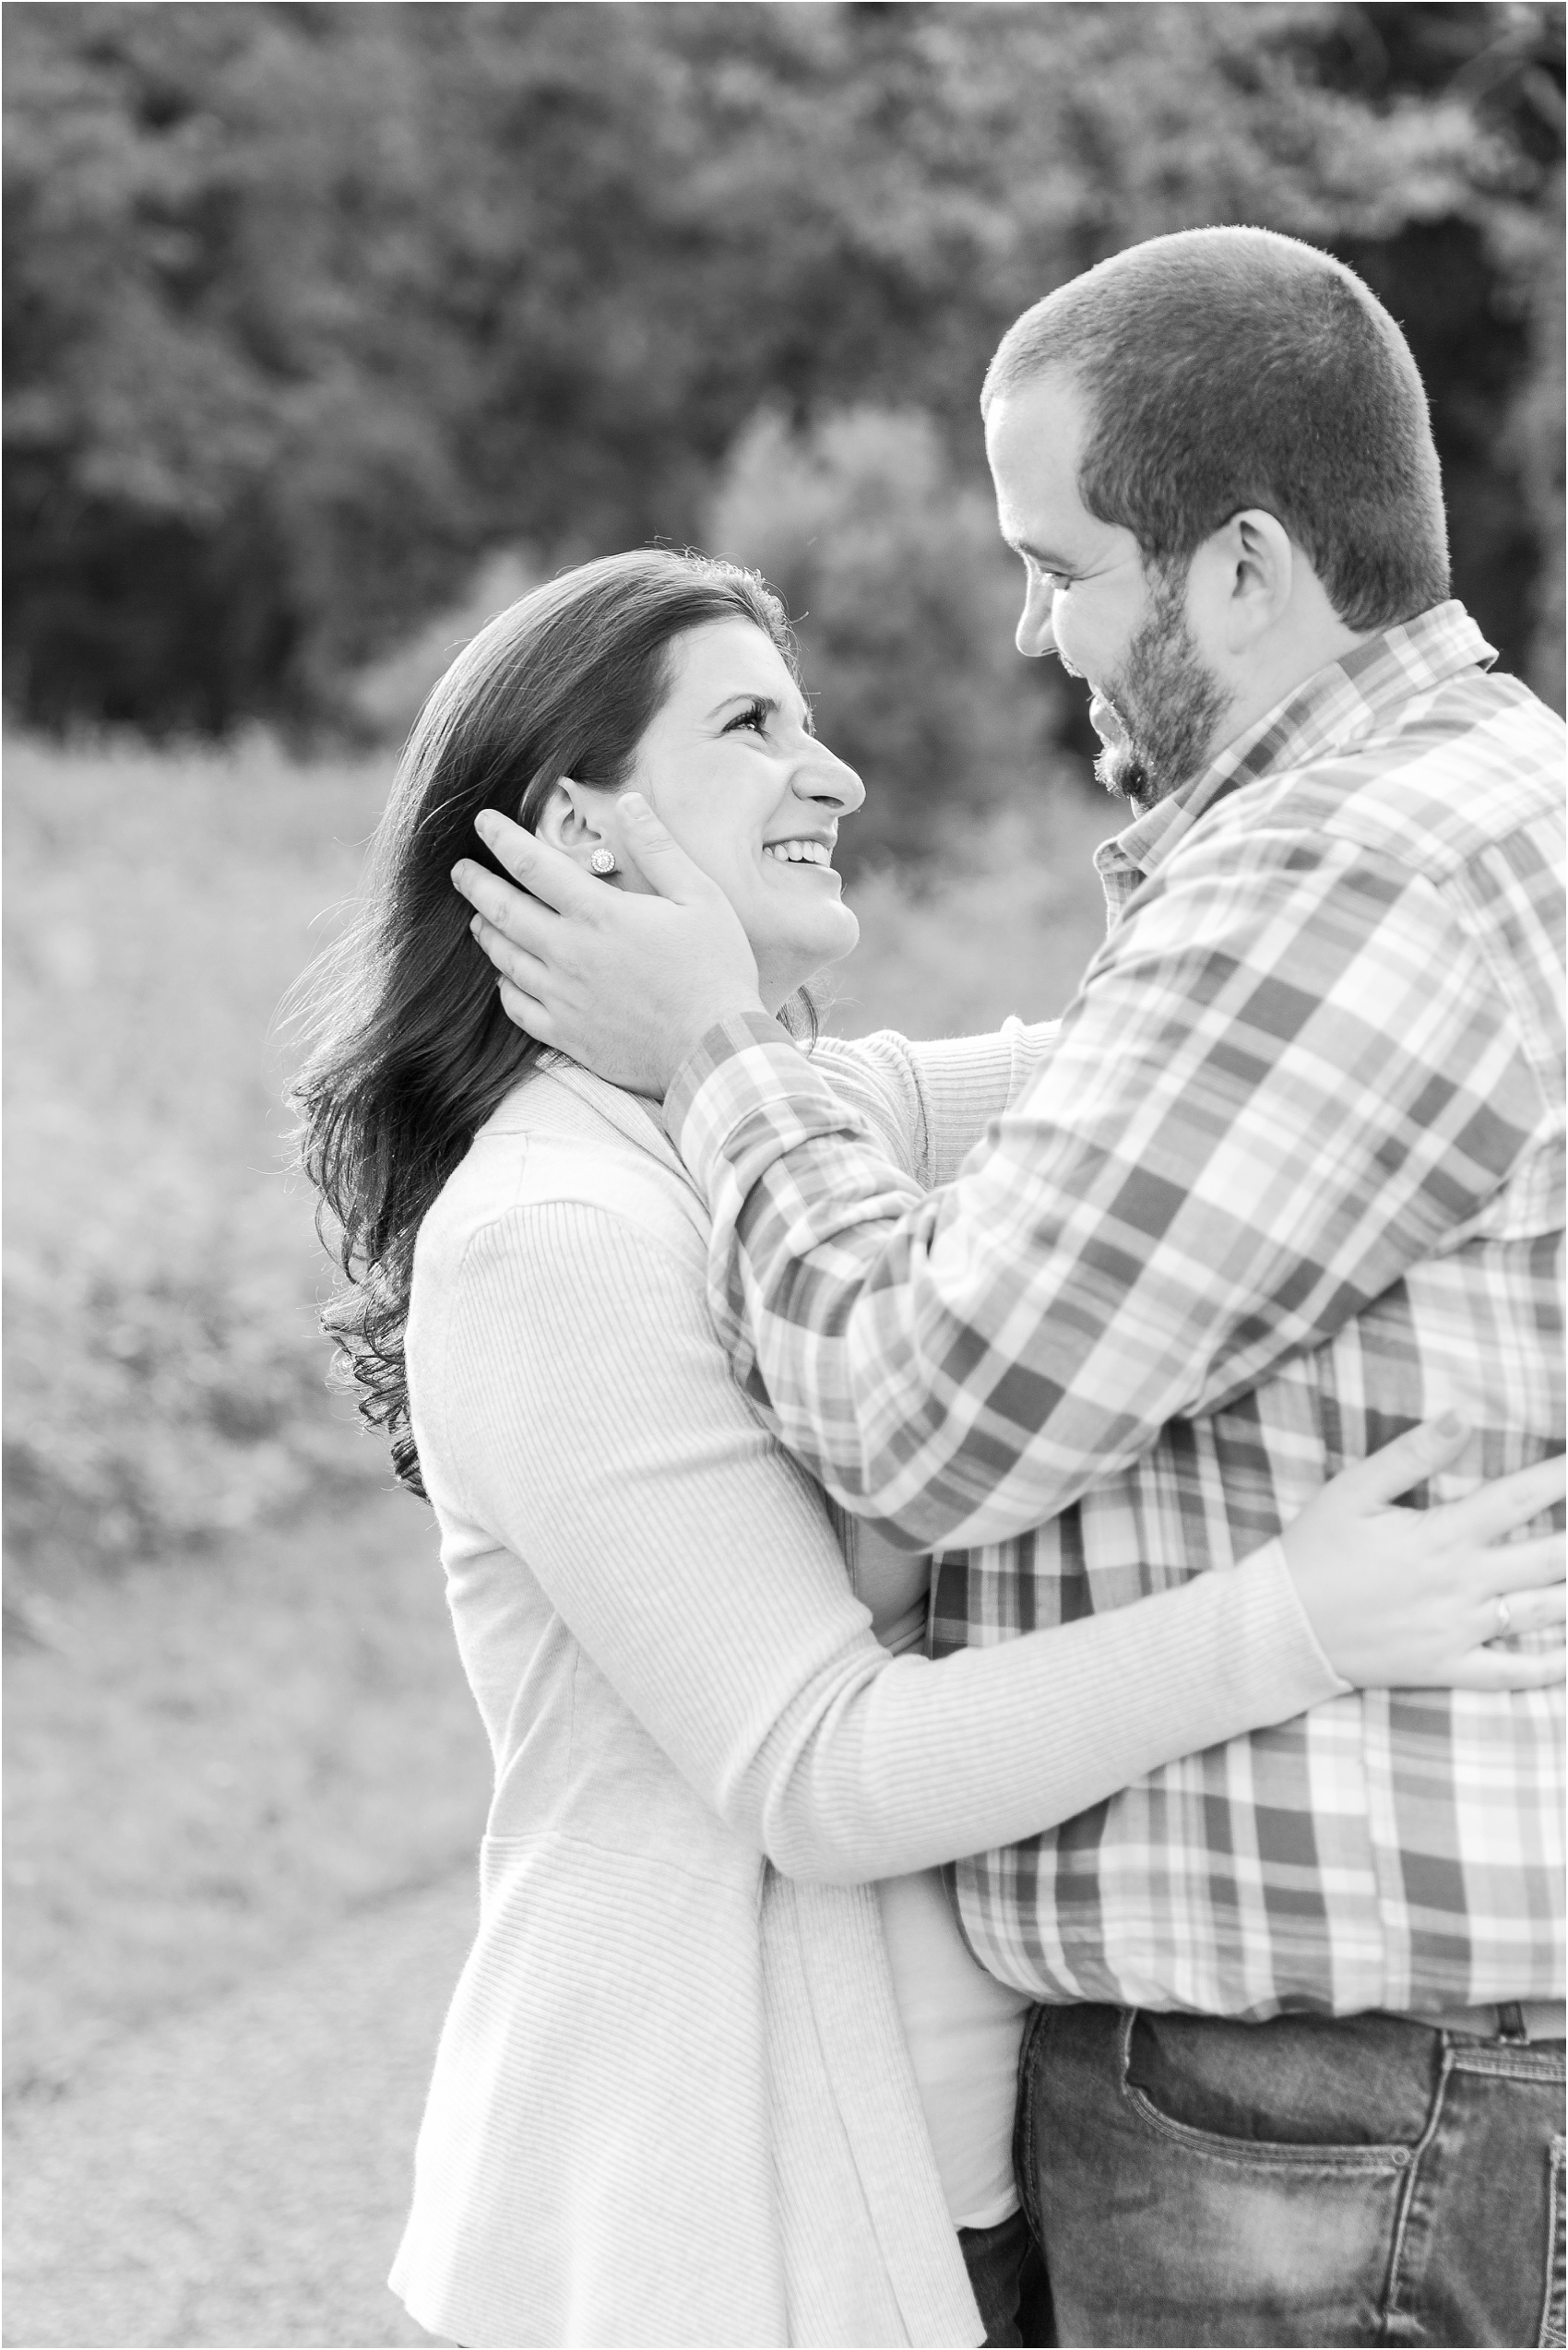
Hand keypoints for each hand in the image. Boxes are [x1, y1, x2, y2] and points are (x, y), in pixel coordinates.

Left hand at [451, 798, 765, 1095]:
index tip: (483, 824)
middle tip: (460, 871)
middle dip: (475, 885)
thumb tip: (630, 802)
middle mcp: (569, 953)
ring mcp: (563, 997)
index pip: (533, 865)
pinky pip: (517, 1007)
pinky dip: (504, 987)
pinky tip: (505, 978)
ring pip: (505, 958)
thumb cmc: (715, 971)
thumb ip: (659, 847)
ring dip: (486, 932)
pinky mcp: (565, 1034)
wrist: (714, 1050)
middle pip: (504, 911)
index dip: (502, 839)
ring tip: (477, 918)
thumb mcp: (700, 897)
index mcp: (599, 914)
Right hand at [1279, 1415, 1565, 1690]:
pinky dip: (1551, 1667)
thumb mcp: (1351, 1491)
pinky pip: (1512, 1674)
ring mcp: (1460, 1631)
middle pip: (1552, 1558)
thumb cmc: (1313, 1550)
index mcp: (1441, 1535)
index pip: (1521, 1498)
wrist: (1280, 1627)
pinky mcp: (1448, 1667)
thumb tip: (1461, 1417)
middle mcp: (1462, 1585)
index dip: (1564, 1477)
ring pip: (1544, 1614)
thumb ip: (1410, 1455)